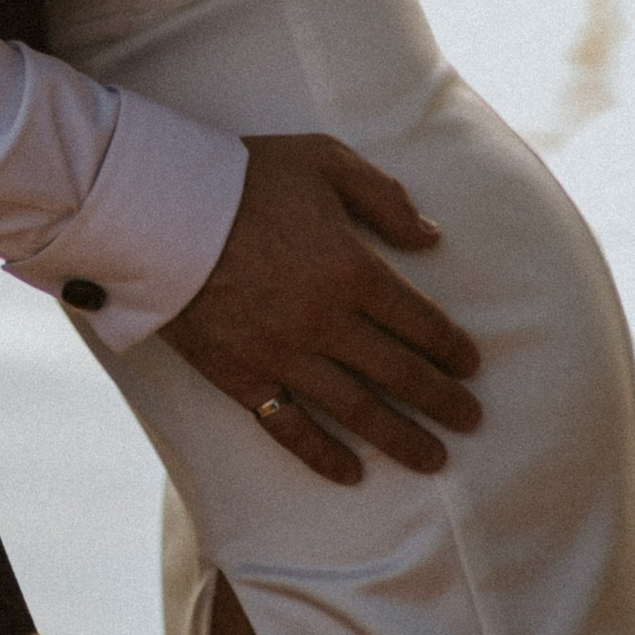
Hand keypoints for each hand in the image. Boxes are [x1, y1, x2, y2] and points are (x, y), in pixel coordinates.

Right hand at [160, 134, 481, 485]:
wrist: (162, 210)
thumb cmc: (246, 177)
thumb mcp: (324, 160)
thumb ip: (383, 196)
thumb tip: (431, 236)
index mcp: (352, 270)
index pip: (418, 321)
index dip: (451, 348)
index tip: (471, 366)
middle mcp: (327, 322)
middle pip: (399, 374)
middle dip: (441, 401)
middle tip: (470, 421)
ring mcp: (285, 356)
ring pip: (356, 411)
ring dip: (401, 439)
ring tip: (434, 460)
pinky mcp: (244, 378)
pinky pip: (290, 428)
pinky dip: (323, 456)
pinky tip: (351, 474)